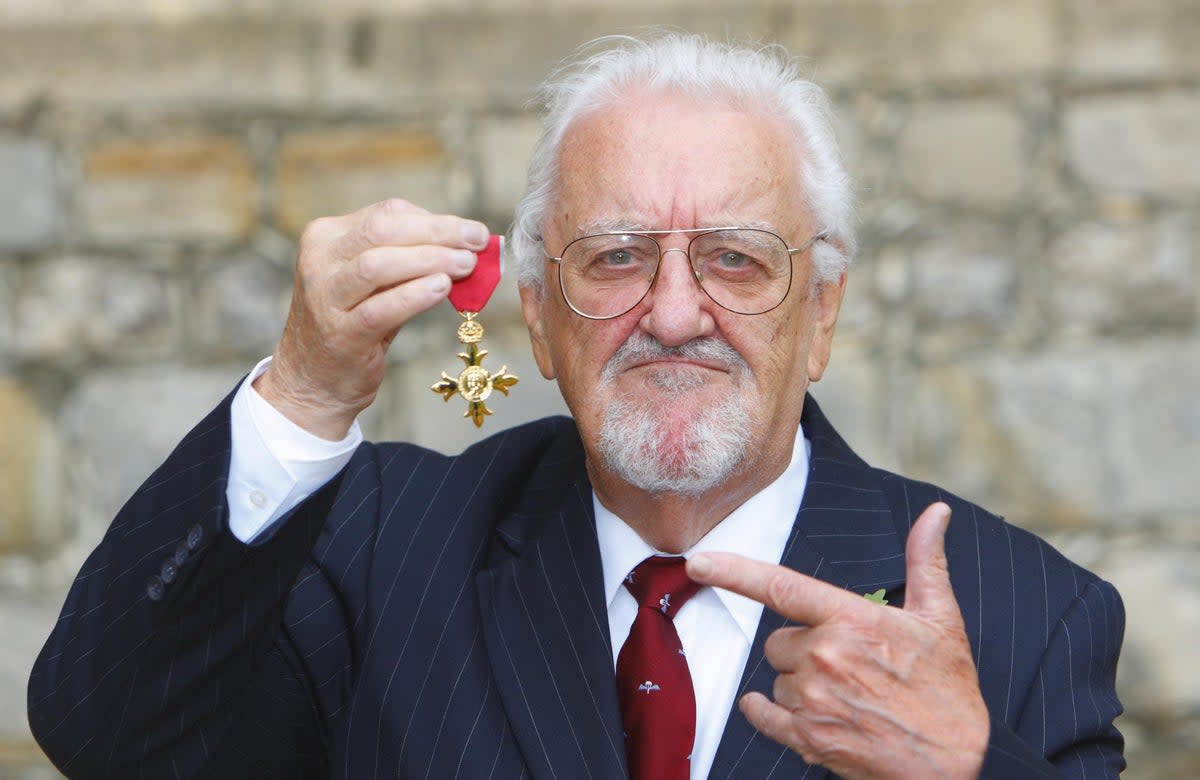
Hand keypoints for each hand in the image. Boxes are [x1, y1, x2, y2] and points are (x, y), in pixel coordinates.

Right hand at [256, 198, 489, 438]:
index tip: (472, 231)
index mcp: (327, 237)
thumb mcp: (373, 282)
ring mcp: (324, 297)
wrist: (314, 379)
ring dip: (430, 260)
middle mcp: (319, 261)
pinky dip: (415, 295)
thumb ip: (408, 259)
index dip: (435, 219)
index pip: (386, 214)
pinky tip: (442, 289)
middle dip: (437, 233)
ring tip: (466, 265)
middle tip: (477, 242)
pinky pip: (380, 308)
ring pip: (378, 264)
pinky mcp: (339, 333)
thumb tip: (466, 245)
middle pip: (382, 230)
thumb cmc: (353, 323)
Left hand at [687, 503, 987, 779]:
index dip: (732, 571)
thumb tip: (936, 514)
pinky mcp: (808, 737)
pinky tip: (801, 713)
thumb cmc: (948, 691)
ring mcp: (813, 699)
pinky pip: (763, 713)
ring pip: (777, 677)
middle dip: (803, 647)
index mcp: (852, 620)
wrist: (958, 765)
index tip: (698, 561)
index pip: (779, 586)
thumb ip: (924, 561)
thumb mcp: (941, 619)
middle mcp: (825, 656)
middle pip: (778, 639)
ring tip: (847, 694)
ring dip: (800, 682)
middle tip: (847, 663)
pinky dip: (769, 711)